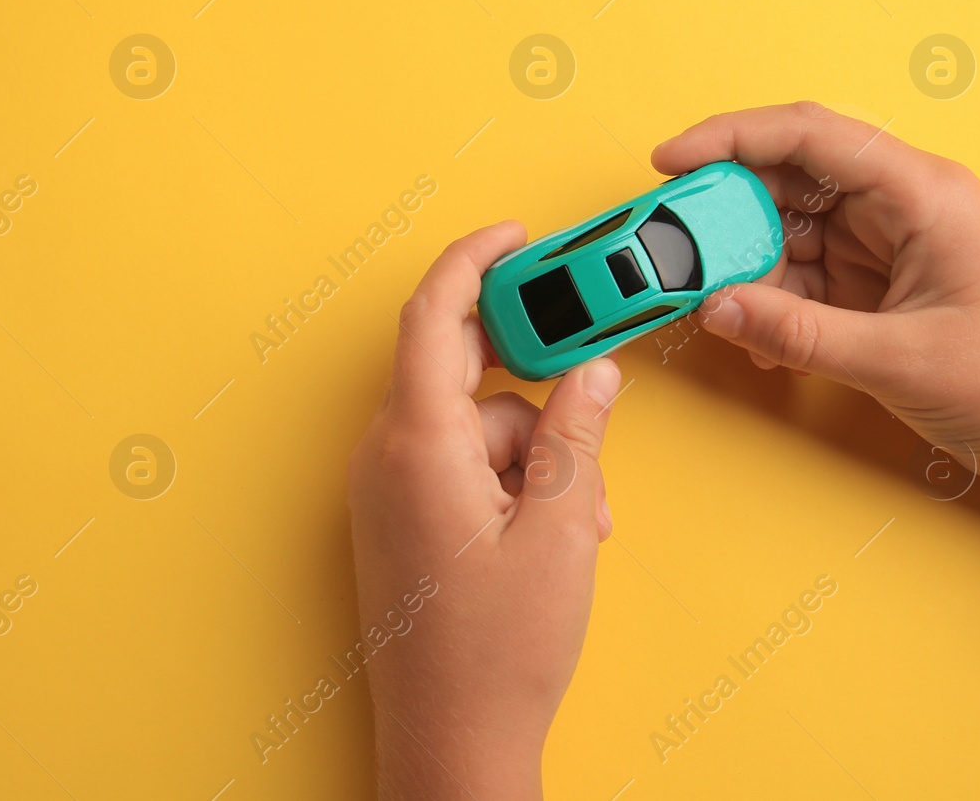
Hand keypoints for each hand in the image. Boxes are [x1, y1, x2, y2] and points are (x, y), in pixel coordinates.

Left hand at [348, 221, 621, 800]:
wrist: (452, 743)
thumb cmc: (497, 651)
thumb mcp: (561, 529)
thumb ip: (577, 437)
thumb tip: (593, 373)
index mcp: (416, 445)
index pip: (433, 317)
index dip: (473, 262)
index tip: (513, 236)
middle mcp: (387, 459)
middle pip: (463, 375)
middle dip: (536, 387)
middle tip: (588, 392)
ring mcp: (387, 493)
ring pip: (473, 428)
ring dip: (536, 453)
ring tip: (581, 519)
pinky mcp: (398, 522)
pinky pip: (457, 467)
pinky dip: (509, 481)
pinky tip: (553, 532)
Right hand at [653, 101, 979, 576]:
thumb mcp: (898, 360)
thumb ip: (798, 333)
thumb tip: (718, 309)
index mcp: (923, 194)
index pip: (811, 134)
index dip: (732, 137)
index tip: (671, 161)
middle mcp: (903, 206)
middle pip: (790, 178)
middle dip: (728, 212)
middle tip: (677, 249)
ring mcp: (890, 244)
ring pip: (790, 229)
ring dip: (748, 267)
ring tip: (722, 308)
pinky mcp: (881, 282)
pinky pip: (805, 274)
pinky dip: (773, 301)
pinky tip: (761, 335)